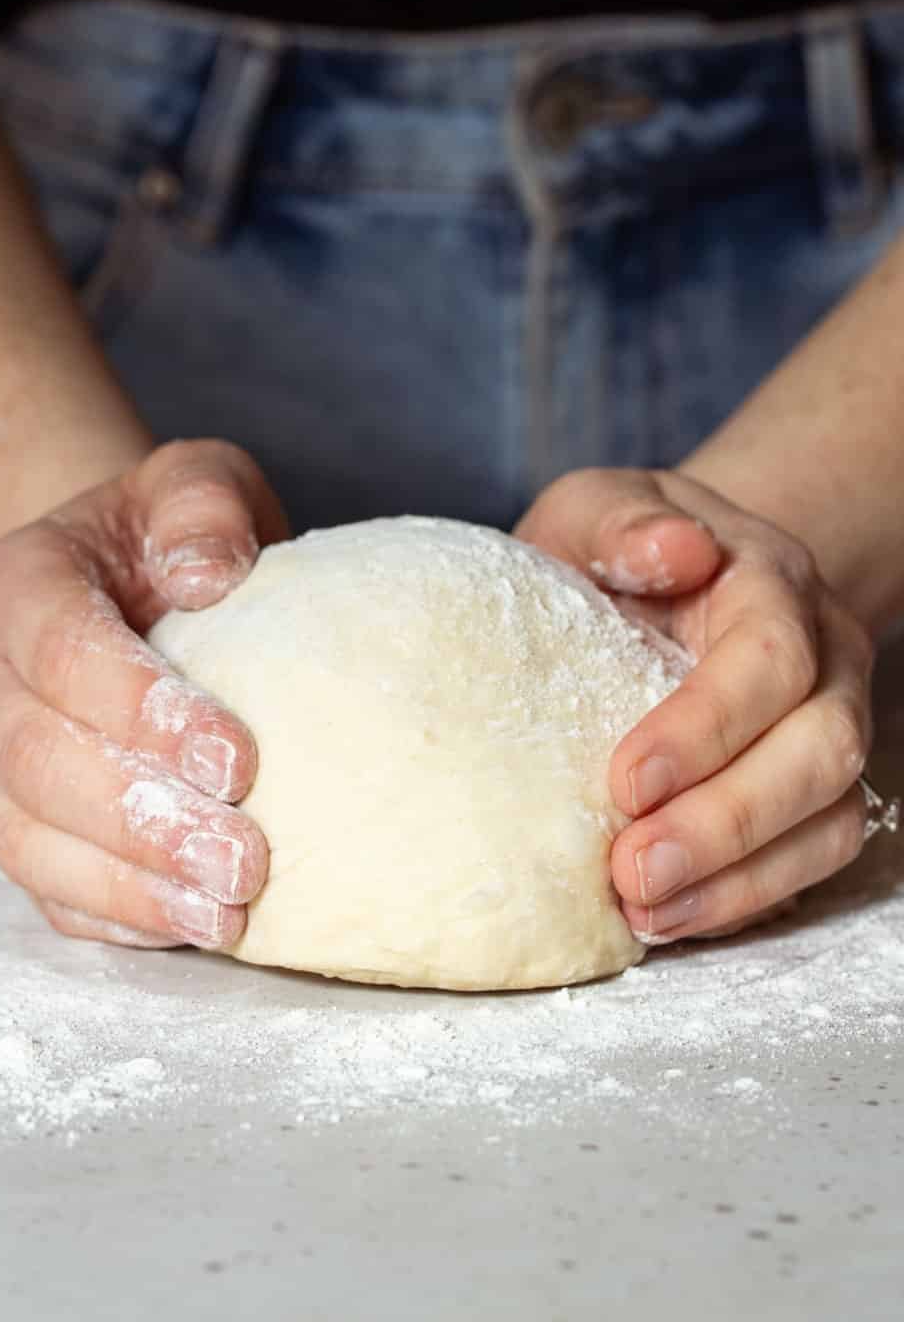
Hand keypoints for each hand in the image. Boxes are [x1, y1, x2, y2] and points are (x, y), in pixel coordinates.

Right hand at [0, 439, 287, 949]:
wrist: (116, 584)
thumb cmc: (164, 536)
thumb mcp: (194, 483)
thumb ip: (202, 506)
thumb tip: (207, 576)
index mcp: (11, 584)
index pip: (61, 651)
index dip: (142, 709)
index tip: (237, 757)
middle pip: (35, 761)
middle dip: (140, 819)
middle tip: (243, 857)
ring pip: (27, 840)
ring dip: (130, 885)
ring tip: (227, 912)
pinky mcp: (5, 827)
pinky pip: (43, 889)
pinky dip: (114, 918)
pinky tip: (189, 929)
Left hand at [514, 468, 874, 944]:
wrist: (670, 577)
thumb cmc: (617, 550)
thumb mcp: (595, 508)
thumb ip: (619, 523)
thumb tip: (673, 547)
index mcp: (772, 584)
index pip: (770, 658)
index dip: (707, 727)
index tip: (626, 781)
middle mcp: (826, 660)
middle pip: (820, 750)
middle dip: (727, 822)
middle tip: (633, 871)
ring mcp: (831, 729)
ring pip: (828, 819)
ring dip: (739, 878)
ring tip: (645, 911)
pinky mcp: (814, 793)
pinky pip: (810, 860)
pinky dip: (745, 897)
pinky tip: (671, 918)